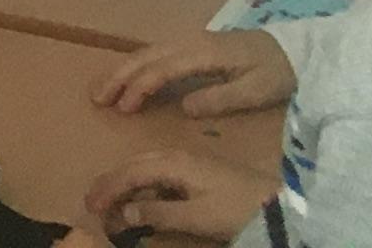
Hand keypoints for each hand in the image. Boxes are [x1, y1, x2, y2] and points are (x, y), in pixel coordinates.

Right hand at [78, 143, 273, 243]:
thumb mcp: (199, 216)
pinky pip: (159, 171)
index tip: (90, 206)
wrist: (281, 204)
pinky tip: (142, 194)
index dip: (108, 189)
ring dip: (124, 179)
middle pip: (133, 165)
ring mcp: (189, 161)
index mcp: (172, 163)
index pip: (129, 173)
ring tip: (110, 196)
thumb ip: (159, 214)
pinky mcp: (200, 171)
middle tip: (92, 201)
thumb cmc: (238, 209)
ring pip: (145, 166)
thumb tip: (124, 213)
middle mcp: (176, 156)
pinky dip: (142, 181)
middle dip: (111, 182)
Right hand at [93, 28, 294, 118]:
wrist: (297, 51)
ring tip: (102, 89)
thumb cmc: (277, 72)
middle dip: (118, 76)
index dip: (140, 87)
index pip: (163, 69)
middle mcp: (190, 42)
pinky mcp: (194, 46)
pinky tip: (127, 77)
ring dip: (122, 70)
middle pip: (146, 56)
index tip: (123, 107)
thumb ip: (220, 98)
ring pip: (147, 53)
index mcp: (203, 52)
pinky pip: (156, 53)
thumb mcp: (256, 91)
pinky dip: (136, 65)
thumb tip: (183, 108)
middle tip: (96, 97)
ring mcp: (190, 41)